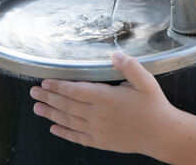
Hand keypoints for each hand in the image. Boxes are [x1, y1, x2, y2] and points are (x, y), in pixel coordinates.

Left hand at [29, 51, 173, 154]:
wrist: (162, 135)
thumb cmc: (154, 106)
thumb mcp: (146, 81)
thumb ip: (129, 67)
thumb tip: (115, 55)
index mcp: (107, 98)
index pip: (75, 90)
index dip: (58, 86)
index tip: (45, 82)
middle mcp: (98, 115)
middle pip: (67, 105)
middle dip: (48, 98)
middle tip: (33, 92)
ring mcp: (98, 130)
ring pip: (68, 121)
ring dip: (50, 114)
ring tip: (37, 108)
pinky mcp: (101, 141)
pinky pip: (77, 137)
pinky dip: (64, 133)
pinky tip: (54, 129)